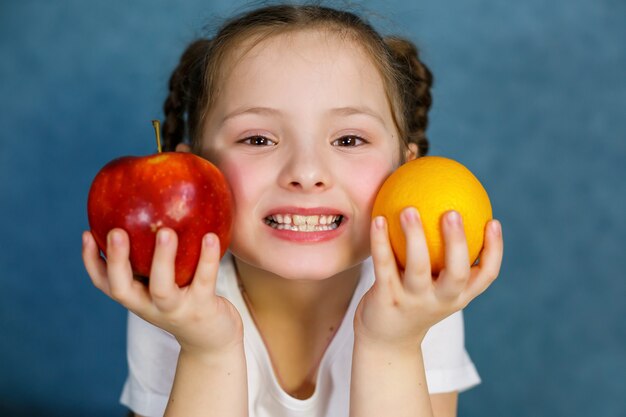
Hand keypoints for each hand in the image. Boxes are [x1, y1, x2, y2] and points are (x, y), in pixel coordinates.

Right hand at [82, 228, 242, 355]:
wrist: (212, 340)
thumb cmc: (185, 301)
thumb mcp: (164, 283)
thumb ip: (153, 257)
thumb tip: (152, 209)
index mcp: (136, 297)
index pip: (104, 283)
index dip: (91, 261)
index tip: (86, 233)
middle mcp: (150, 306)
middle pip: (123, 289)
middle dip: (116, 261)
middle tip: (116, 232)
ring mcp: (176, 310)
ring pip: (162, 288)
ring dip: (161, 259)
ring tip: (166, 232)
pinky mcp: (202, 309)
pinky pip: (204, 281)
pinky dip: (207, 259)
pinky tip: (211, 236)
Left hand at [354, 207, 502, 348]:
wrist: (387, 341)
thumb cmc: (414, 302)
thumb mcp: (435, 286)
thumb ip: (444, 258)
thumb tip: (446, 208)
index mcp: (458, 296)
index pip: (486, 276)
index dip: (494, 250)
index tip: (493, 221)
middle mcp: (440, 300)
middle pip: (457, 273)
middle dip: (458, 243)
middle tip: (453, 212)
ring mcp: (413, 301)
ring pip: (418, 268)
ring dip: (415, 237)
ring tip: (409, 210)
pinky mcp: (387, 299)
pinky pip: (384, 265)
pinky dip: (380, 242)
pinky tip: (378, 219)